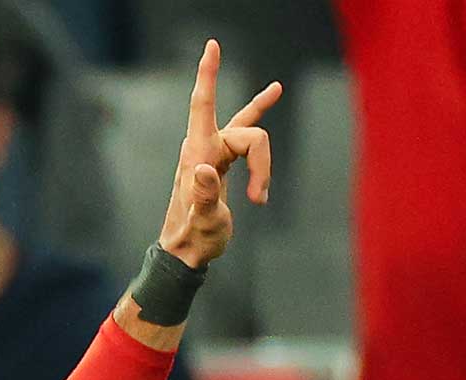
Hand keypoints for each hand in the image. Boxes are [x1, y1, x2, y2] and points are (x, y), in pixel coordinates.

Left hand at [155, 41, 279, 269]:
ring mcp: (215, 153)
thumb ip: (203, 198)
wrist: (187, 250)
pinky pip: (246, 135)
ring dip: (265, 148)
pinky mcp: (223, 162)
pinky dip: (259, 119)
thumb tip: (204, 171)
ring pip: (248, 129)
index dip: (209, 74)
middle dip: (263, 162)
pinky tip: (272, 96)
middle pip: (247, 131)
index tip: (212, 45)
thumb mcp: (203, 221)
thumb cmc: (194, 237)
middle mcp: (206, 147)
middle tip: (261, 198)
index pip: (204, 103)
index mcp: (199, 154)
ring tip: (278, 90)